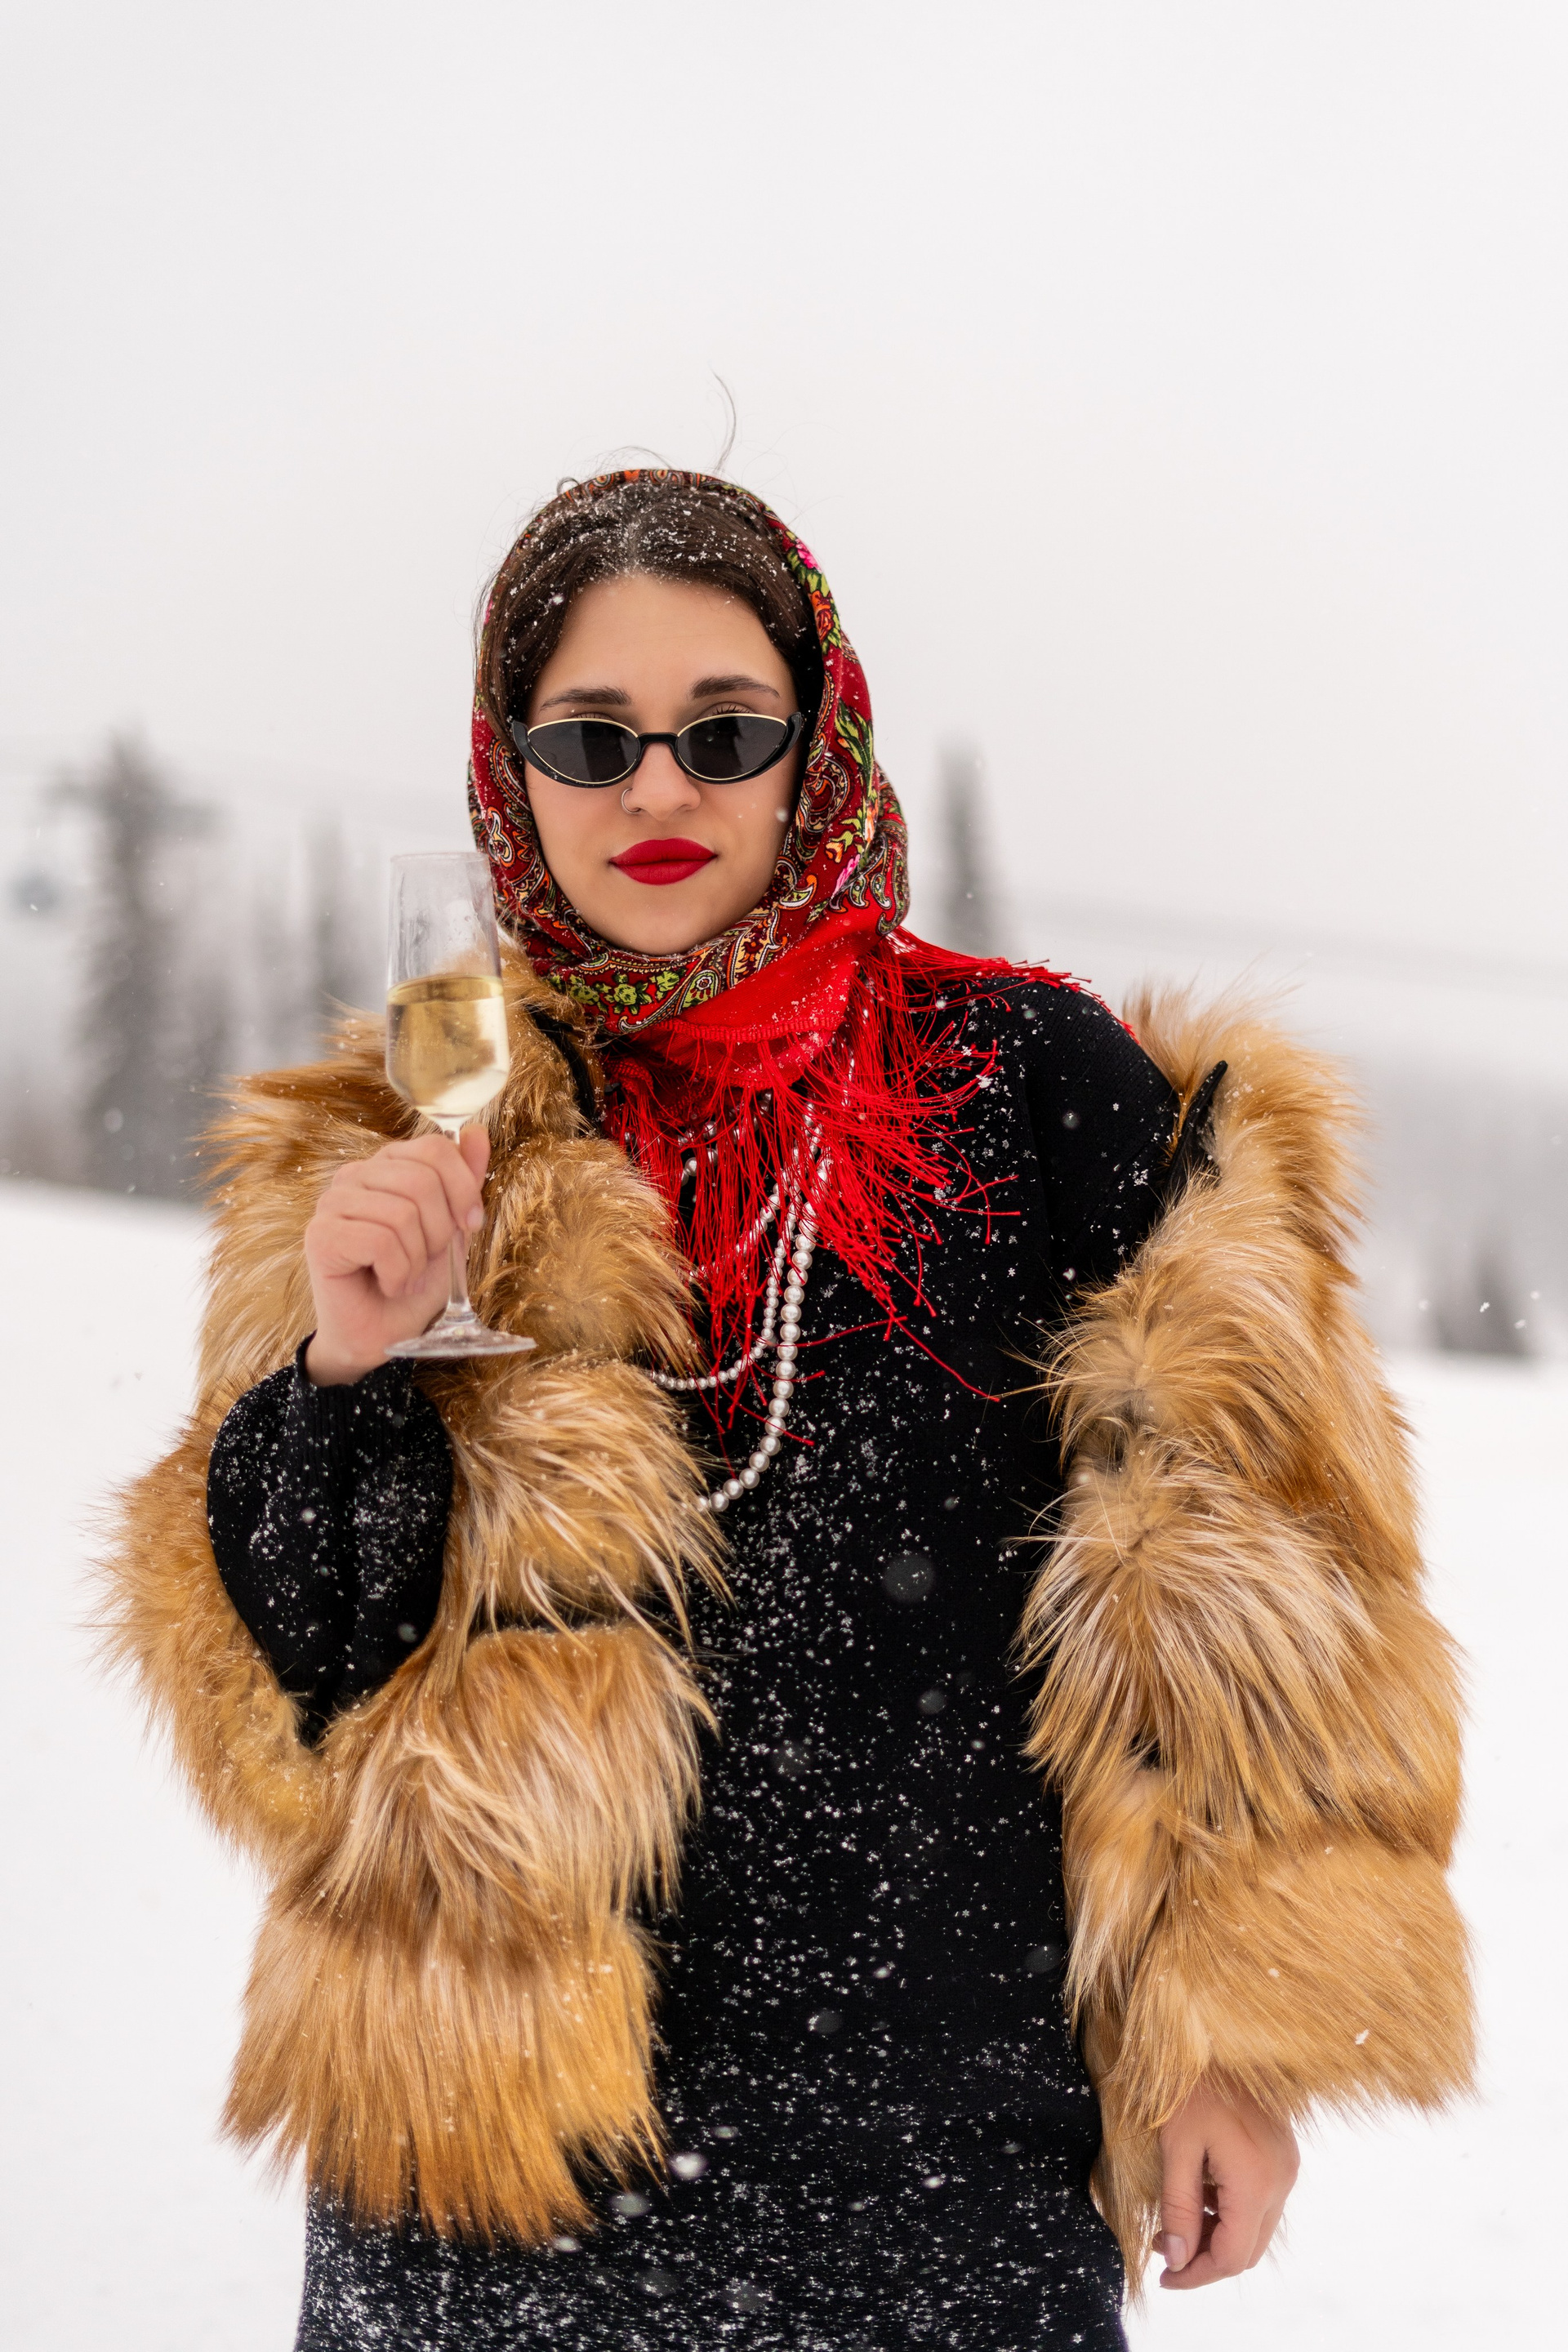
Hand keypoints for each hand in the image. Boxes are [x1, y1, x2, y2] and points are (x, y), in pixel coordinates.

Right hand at [303, 1128, 489, 1384]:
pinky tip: (387, 1284)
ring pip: (402, 1213)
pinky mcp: (320, 1235)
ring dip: (417, 1258)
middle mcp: (355, 1175)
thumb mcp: (452, 1229)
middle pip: (421, 1180)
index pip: (434, 1148)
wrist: (383, 1333)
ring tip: (404, 1275)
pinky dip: (397, 1273)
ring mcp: (332, 1203)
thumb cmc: (413, 1281)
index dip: (463, 1188)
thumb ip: (463, 1181)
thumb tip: (477, 1133)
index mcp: (386, 1165)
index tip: (469, 1225)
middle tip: (426, 1260)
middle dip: (439, 1231)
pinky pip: (380, 1241)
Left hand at [1155, 2081, 1298, 2289]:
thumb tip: (1177, 2260)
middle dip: (1206, 2259)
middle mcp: (1282, 2180)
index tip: (1164, 2278)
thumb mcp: (1175, 2148)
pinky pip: (1261, 2203)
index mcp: (1257, 2181)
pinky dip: (1231, 2213)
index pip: (1233, 2257)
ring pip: (1256, 2229)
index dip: (1197, 2275)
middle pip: (1249, 2249)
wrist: (1216, 2035)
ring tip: (1174, 2225)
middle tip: (1165, 2251)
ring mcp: (1286, 2167)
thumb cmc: (1189, 2086)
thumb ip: (1179, 2208)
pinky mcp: (1282, 2156)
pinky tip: (1200, 2197)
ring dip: (1218, 2236)